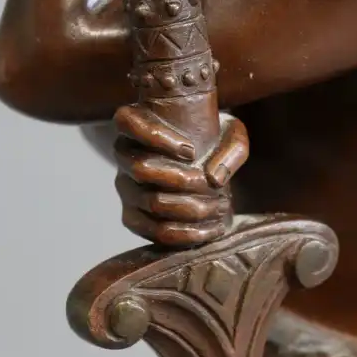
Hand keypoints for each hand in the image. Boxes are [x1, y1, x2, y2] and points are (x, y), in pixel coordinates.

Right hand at [114, 106, 248, 247]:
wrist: (207, 164)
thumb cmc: (214, 138)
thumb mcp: (232, 134)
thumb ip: (232, 150)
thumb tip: (214, 179)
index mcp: (134, 122)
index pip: (129, 122)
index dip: (155, 137)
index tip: (191, 151)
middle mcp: (124, 154)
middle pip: (141, 168)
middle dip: (182, 180)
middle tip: (213, 185)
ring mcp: (126, 186)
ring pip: (150, 201)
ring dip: (189, 208)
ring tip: (220, 207)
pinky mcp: (133, 215)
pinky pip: (152, 231)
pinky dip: (185, 234)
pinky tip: (211, 230)